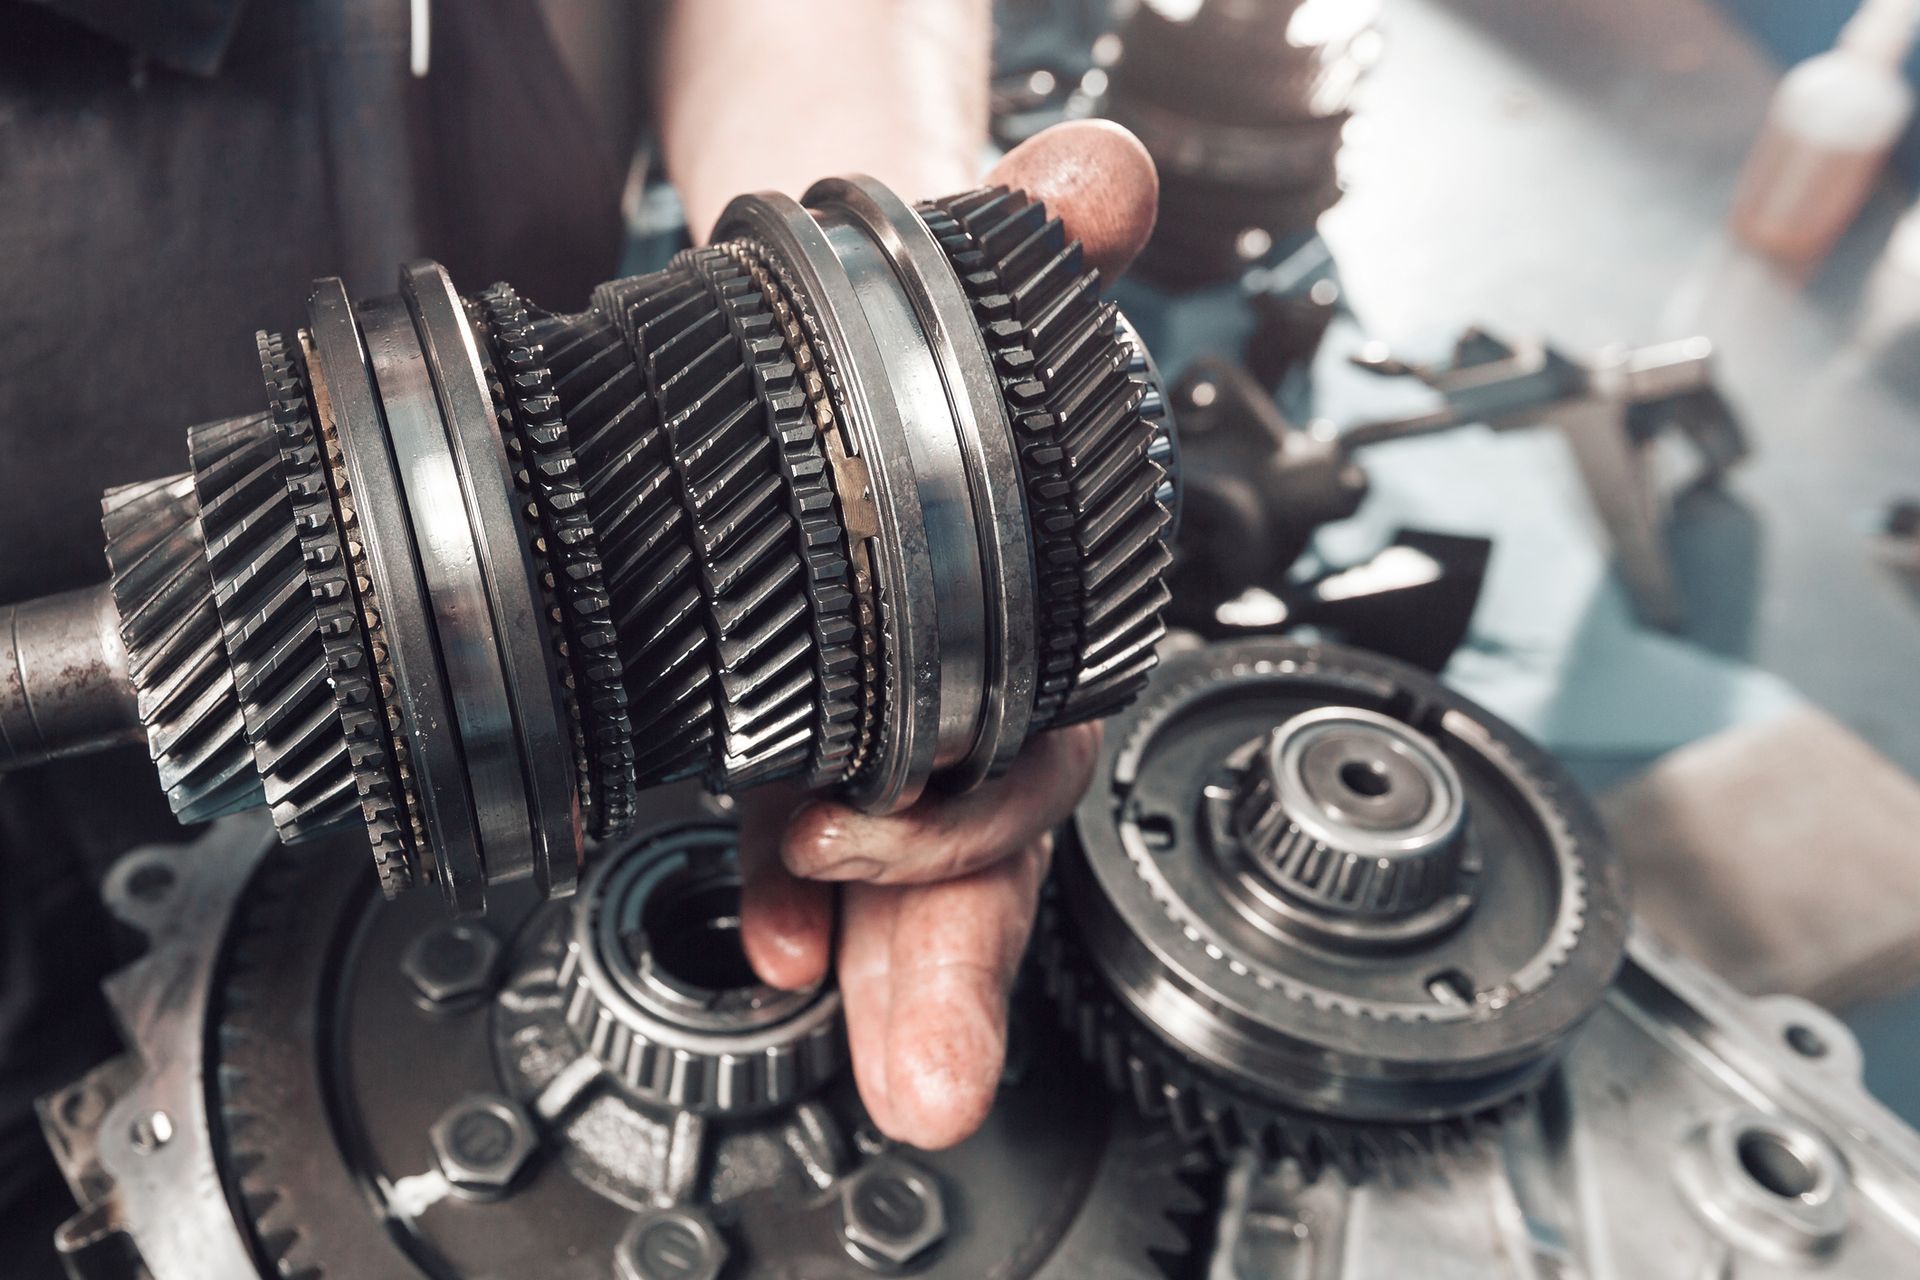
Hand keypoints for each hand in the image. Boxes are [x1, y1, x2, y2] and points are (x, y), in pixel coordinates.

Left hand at [736, 120, 1158, 1149]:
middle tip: (919, 1067)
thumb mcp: (976, 274)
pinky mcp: (817, 725)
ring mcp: (899, 717)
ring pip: (904, 871)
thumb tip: (1100, 176)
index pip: (1042, 746)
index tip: (860, 828)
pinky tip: (771, 928)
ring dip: (875, 957)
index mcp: (1046, 608)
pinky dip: (800, 894)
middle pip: (981, 848)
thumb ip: (1043, 232)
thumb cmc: (928, 340)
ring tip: (824, 1010)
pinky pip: (823, 838)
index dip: (972, 811)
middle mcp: (982, 683)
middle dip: (946, 957)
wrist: (858, 338)